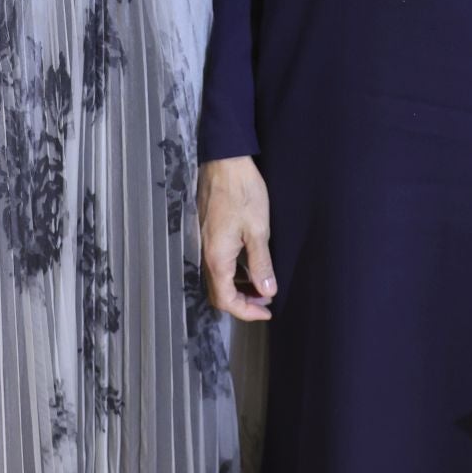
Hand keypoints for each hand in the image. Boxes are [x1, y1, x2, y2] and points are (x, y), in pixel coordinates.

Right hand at [198, 155, 275, 322]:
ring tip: (261, 284)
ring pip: (217, 278)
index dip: (247, 312)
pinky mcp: (207, 233)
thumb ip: (261, 264)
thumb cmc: (242, 192)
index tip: (267, 311)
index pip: (226, 300)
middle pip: (218, 293)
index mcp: (217, 258)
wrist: (224, 160)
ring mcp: (204, 243)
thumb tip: (267, 291)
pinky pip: (217, 262)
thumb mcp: (258, 229)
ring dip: (238, 287)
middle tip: (266, 300)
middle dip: (242, 302)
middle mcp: (205, 254)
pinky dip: (233, 272)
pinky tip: (249, 264)